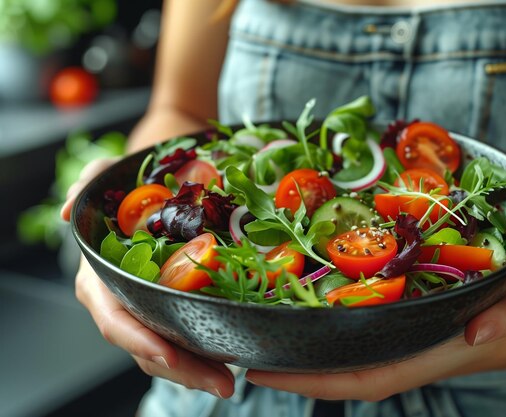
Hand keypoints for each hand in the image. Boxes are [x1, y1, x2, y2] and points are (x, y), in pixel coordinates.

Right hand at [62, 158, 234, 398]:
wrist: (145, 195)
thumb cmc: (122, 192)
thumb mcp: (102, 180)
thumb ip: (85, 189)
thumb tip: (66, 211)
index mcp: (100, 283)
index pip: (115, 320)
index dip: (138, 339)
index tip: (166, 354)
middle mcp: (122, 305)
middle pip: (148, 348)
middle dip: (182, 369)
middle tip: (222, 383)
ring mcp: (147, 312)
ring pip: (169, 353)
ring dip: (199, 371)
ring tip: (231, 381)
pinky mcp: (170, 312)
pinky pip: (185, 340)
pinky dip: (206, 353)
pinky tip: (233, 359)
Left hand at [245, 279, 505, 400]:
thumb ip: (504, 316)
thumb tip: (481, 331)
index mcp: (419, 357)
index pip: (357, 378)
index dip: (309, 379)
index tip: (263, 372)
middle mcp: (398, 356)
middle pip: (335, 374)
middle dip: (290, 372)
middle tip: (239, 353)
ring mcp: (393, 347)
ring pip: (339, 360)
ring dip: (299, 356)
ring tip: (257, 339)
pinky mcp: (394, 334)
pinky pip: (351, 343)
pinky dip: (322, 338)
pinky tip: (299, 322)